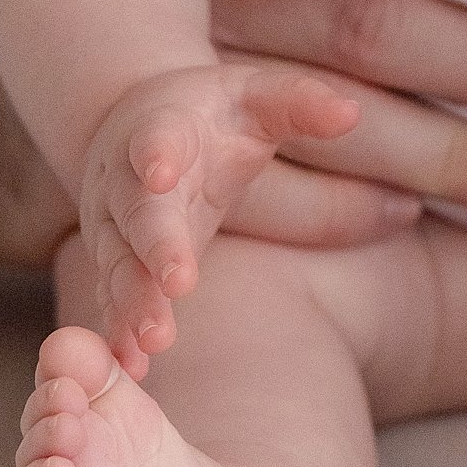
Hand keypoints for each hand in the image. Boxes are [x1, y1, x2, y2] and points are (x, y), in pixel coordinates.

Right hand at [81, 59, 365, 374]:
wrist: (141, 133)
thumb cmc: (215, 114)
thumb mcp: (257, 97)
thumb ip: (300, 103)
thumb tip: (352, 114)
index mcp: (165, 130)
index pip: (159, 139)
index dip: (158, 155)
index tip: (163, 173)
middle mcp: (129, 183)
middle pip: (138, 216)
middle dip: (155, 248)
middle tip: (178, 283)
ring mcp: (118, 229)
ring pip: (120, 268)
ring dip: (133, 304)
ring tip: (154, 343)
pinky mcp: (120, 268)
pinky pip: (113, 302)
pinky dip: (118, 334)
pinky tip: (130, 369)